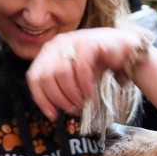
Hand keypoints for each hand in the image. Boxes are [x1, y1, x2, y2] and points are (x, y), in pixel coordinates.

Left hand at [26, 29, 145, 120]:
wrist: (122, 50)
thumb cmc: (95, 65)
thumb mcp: (72, 76)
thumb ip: (58, 85)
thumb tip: (50, 109)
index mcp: (48, 51)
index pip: (33, 77)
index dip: (41, 99)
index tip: (52, 115)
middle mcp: (56, 43)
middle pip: (45, 77)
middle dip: (58, 99)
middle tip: (72, 109)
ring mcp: (72, 40)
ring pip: (61, 74)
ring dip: (72, 94)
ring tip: (82, 103)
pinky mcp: (88, 42)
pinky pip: (81, 68)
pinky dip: (84, 86)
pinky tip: (90, 95)